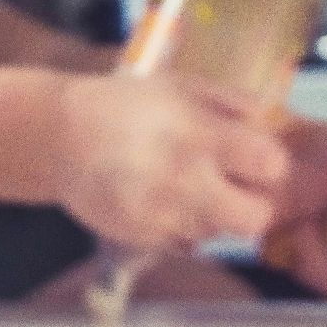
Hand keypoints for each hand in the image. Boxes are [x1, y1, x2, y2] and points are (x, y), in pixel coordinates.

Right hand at [53, 73, 288, 250]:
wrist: (56, 135)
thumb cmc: (121, 104)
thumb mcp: (176, 85)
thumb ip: (228, 101)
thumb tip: (268, 121)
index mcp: (199, 135)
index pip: (271, 165)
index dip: (268, 162)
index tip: (252, 157)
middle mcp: (185, 180)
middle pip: (255, 217)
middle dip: (252, 203)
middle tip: (234, 186)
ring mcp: (162, 214)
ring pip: (220, 232)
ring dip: (213, 213)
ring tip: (188, 188)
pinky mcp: (142, 236)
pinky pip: (185, 241)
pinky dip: (182, 224)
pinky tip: (160, 199)